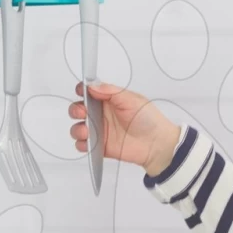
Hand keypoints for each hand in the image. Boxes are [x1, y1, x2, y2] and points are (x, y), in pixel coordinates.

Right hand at [67, 82, 182, 174]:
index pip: (89, 92)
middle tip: (83, 112)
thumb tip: (92, 86)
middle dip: (76, 110)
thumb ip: (110, 92)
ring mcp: (100, 131)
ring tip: (86, 131)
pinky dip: (82, 144)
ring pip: (78, 128)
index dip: (82, 90)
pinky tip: (89, 142)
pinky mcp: (100, 146)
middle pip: (79, 109)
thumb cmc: (148, 119)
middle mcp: (101, 114)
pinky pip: (83, 145)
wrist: (156, 144)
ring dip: (77, 128)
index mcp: (108, 100)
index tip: (81, 91)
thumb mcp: (131, 99)